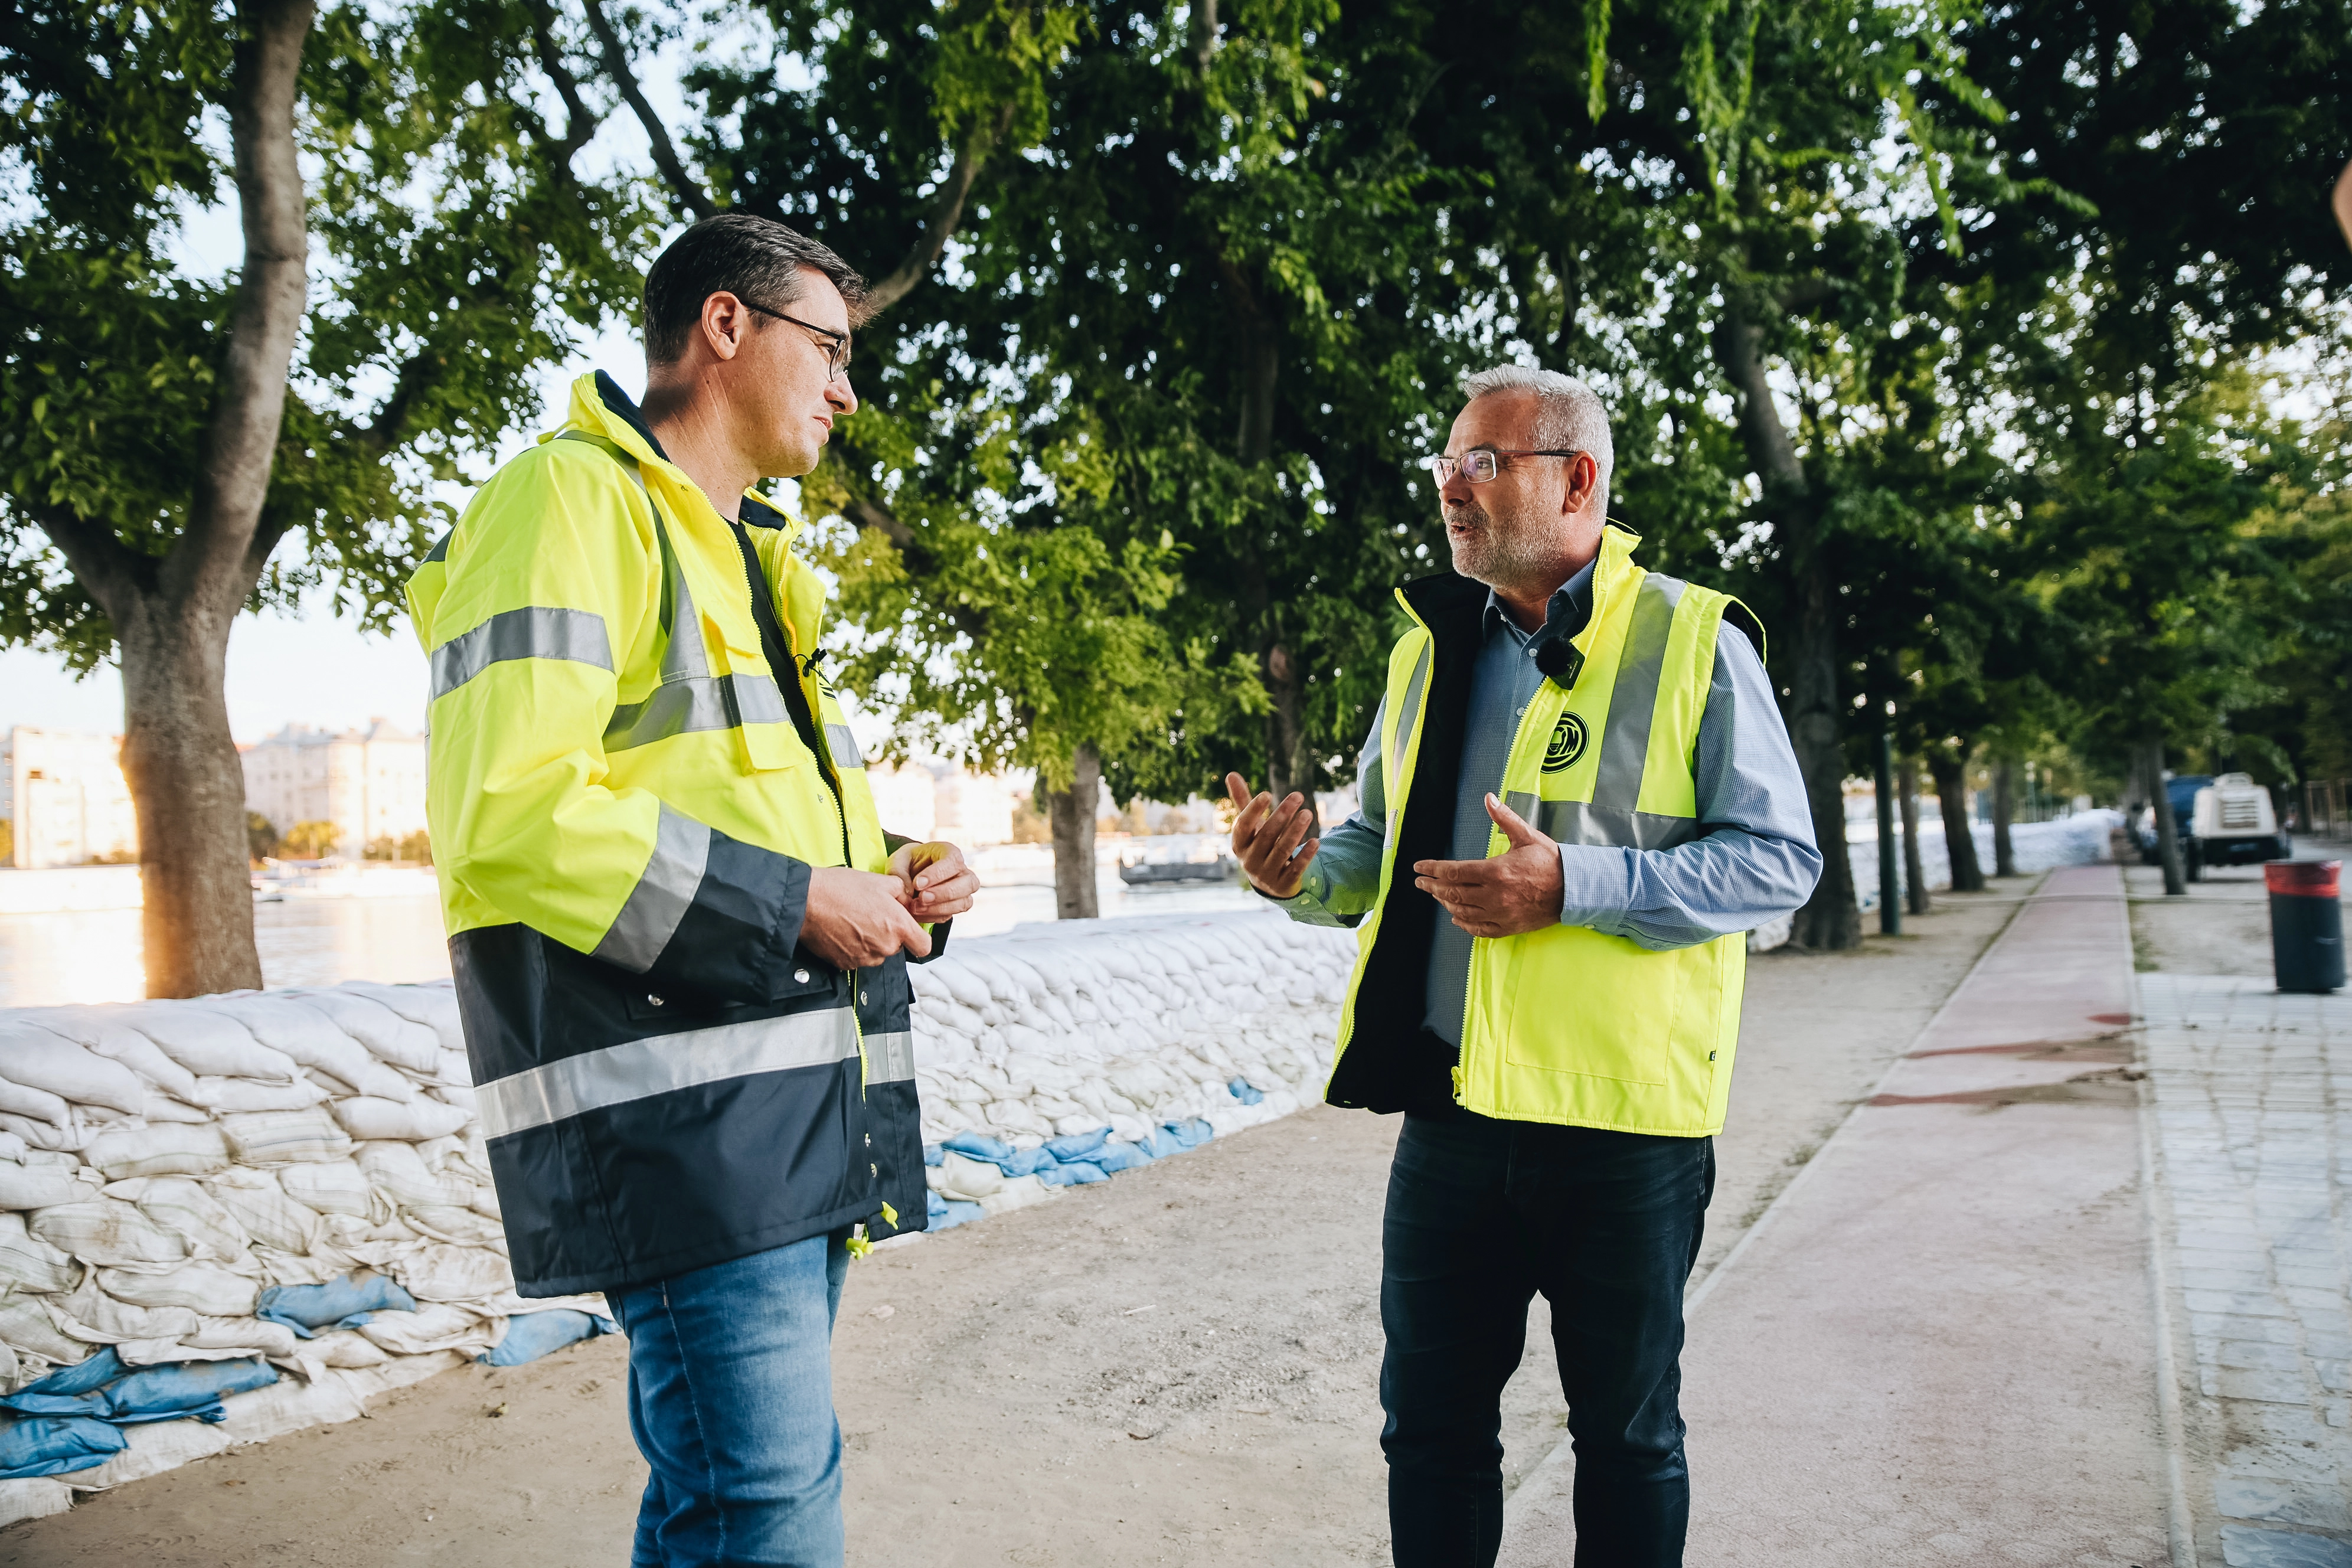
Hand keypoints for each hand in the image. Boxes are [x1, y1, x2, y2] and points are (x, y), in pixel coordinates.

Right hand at [801, 866, 931, 967]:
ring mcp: (865, 958)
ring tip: (854, 920)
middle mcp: (885, 947)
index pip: (923, 946)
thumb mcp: (880, 881)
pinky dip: (853, 947)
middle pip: (897, 947)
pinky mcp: (846, 964)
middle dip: (889, 933)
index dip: (918, 938)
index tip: (910, 930)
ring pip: (877, 953)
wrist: (806, 902)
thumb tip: (906, 900)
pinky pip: (857, 958)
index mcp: (898, 927)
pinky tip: (843, 930)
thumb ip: (902, 892)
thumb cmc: (841, 889)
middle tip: (872, 914)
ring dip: (871, 941)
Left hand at [888, 840, 977, 922]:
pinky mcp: (955, 907)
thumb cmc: (908, 863)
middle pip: (967, 883)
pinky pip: (949, 915)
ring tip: (916, 908)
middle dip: (943, 893)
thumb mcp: (899, 860)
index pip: (953, 861)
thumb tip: (907, 892)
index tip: (918, 884)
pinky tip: (917, 914)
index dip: (937, 874)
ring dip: (939, 908)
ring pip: (963, 902)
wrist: (910, 875)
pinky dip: (932, 916)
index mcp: (949, 853)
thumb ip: (899, 873)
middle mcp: (962, 872)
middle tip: (921, 898)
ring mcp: (962, 891)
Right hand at [1225, 772, 1318, 897]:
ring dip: (1295, 830)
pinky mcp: (1283, 884)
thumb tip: (1231, 773)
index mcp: (1239, 845)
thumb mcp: (1250, 827)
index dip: (1253, 810)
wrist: (1268, 882)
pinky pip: (1295, 869)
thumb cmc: (1259, 845)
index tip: (1268, 794)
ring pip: (1282, 851)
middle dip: (1282, 815)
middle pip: (1266, 836)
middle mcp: (1249, 861)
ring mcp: (1266, 874)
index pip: (1243, 826)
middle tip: (1298, 795)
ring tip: (1308, 813)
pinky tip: (1317, 841)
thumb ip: (1242, 802)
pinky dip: (1306, 855)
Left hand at [1413, 794, 1563, 937]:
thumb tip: (1489, 798)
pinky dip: (1464, 923)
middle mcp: (1494, 895)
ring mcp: (1500, 913)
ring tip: (1437, 895)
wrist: (1575, 889)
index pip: (1454, 871)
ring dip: (1446, 902)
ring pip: (1462, 911)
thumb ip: (1504, 818)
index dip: (1433, 869)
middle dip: (1432, 887)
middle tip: (1421, 883)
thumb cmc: (1551, 862)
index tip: (1419, 867)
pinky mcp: (1508, 926)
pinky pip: (1479, 929)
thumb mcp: (1528, 836)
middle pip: (1453, 892)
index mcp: (1496, 871)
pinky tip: (1457, 917)